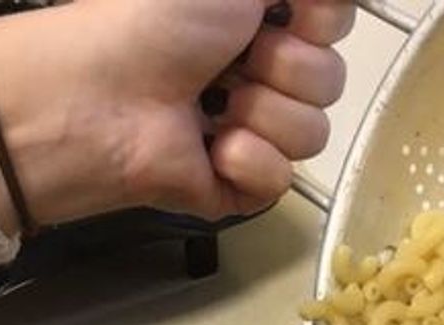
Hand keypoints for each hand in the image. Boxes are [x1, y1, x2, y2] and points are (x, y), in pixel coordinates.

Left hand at [0, 0, 353, 232]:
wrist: (105, 95)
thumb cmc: (158, 19)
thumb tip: (339, 0)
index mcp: (265, 21)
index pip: (338, 25)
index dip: (323, 21)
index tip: (290, 13)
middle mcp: (264, 75)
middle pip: (333, 82)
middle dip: (286, 68)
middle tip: (231, 61)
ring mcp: (253, 135)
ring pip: (313, 134)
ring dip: (263, 115)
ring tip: (212, 107)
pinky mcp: (239, 188)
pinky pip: (282, 181)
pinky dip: (248, 162)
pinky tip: (210, 149)